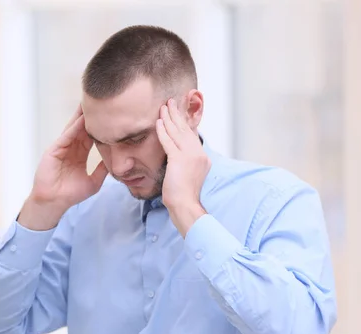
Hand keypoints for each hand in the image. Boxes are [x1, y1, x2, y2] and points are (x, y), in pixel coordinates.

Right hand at [18, 105, 107, 229]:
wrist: (54, 202)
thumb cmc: (71, 194)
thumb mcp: (94, 181)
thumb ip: (103, 170)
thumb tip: (115, 160)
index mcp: (79, 154)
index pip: (91, 136)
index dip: (100, 126)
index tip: (110, 116)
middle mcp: (71, 148)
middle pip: (82, 128)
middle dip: (90, 116)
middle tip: (101, 101)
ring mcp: (62, 147)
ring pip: (74, 128)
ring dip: (81, 116)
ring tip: (91, 103)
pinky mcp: (54, 150)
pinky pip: (66, 136)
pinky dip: (74, 127)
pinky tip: (82, 119)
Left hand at [156, 98, 210, 235]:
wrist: (186, 205)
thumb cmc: (184, 196)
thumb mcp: (188, 176)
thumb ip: (185, 164)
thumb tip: (177, 159)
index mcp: (202, 157)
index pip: (191, 135)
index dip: (184, 123)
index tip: (178, 112)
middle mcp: (198, 154)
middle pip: (186, 129)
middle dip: (177, 114)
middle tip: (170, 102)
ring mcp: (190, 156)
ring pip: (178, 132)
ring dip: (169, 118)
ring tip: (163, 107)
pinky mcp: (179, 159)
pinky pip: (169, 141)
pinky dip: (163, 130)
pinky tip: (158, 122)